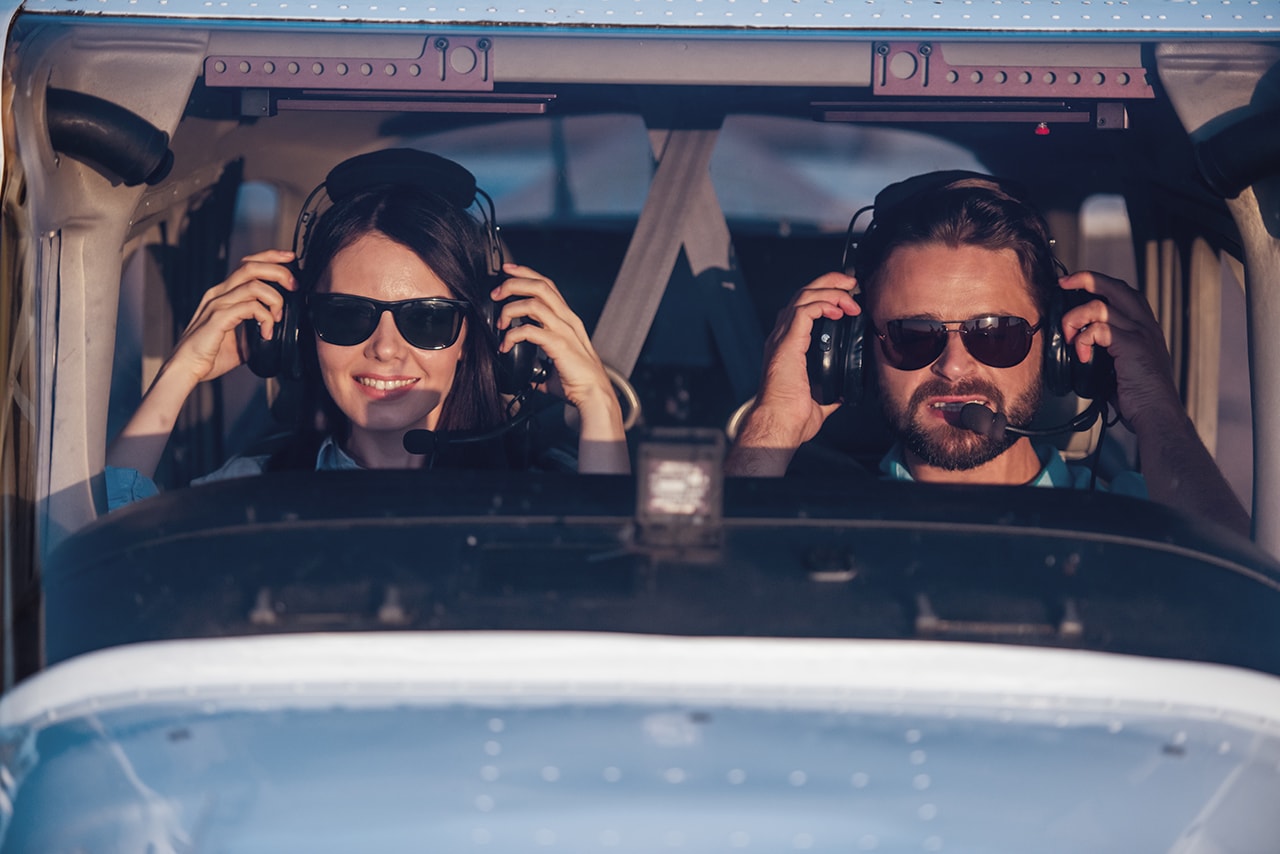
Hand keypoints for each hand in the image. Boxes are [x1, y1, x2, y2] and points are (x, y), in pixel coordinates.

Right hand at [107, 249, 297, 479]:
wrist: (187, 368)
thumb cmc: (210, 355)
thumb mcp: (241, 338)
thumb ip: (256, 327)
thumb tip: (279, 328)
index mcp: (224, 294)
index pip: (248, 265)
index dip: (271, 257)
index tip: (291, 259)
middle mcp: (219, 294)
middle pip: (251, 266)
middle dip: (279, 271)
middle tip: (294, 285)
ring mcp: (217, 304)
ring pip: (253, 284)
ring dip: (274, 298)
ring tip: (278, 317)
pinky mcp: (218, 318)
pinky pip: (249, 307)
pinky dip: (265, 318)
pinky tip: (267, 332)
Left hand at [491, 264, 627, 472]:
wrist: (594, 396)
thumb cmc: (578, 383)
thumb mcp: (556, 369)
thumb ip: (542, 368)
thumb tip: (530, 377)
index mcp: (568, 319)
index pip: (547, 285)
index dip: (526, 273)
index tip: (506, 272)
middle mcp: (567, 319)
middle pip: (540, 285)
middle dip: (514, 283)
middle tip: (496, 293)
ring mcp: (564, 330)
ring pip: (534, 303)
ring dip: (510, 309)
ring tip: (499, 323)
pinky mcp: (559, 344)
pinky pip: (529, 330)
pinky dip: (512, 336)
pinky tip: (506, 346)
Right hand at [725, 272, 858, 475]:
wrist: (779, 424)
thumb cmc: (791, 416)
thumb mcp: (820, 400)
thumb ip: (830, 391)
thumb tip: (843, 392)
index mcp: (787, 347)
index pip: (803, 308)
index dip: (825, 296)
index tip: (848, 297)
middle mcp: (781, 337)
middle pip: (802, 294)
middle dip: (829, 283)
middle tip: (852, 283)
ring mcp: (781, 338)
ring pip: (803, 297)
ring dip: (830, 291)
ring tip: (851, 295)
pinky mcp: (786, 343)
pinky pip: (804, 311)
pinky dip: (823, 304)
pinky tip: (839, 309)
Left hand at [1058, 271, 1249, 536]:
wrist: (1156, 414)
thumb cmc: (1138, 396)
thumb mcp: (1121, 365)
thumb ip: (1106, 348)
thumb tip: (1078, 343)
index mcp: (1143, 326)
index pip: (1122, 291)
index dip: (1098, 283)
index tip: (1072, 285)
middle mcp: (1144, 324)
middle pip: (1114, 287)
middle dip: (1085, 279)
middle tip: (1063, 284)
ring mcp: (1139, 334)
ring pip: (1100, 307)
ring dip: (1075, 318)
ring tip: (1069, 337)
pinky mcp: (1131, 346)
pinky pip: (1099, 329)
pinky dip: (1082, 340)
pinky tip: (1081, 356)